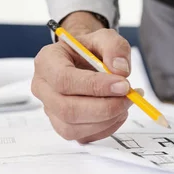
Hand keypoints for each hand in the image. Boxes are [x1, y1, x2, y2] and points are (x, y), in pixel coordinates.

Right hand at [31, 12, 134, 142]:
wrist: (85, 60)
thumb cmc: (90, 50)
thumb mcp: (105, 37)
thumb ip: (115, 47)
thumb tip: (121, 70)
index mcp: (47, 62)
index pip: (64, 79)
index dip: (95, 86)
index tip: (123, 84)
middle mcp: (43, 88)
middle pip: (68, 109)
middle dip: (105, 107)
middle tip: (130, 96)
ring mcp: (51, 110)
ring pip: (74, 128)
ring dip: (107, 119)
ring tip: (126, 101)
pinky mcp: (63, 126)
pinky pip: (83, 137)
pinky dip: (107, 128)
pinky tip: (119, 112)